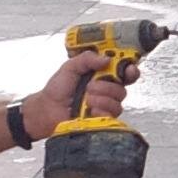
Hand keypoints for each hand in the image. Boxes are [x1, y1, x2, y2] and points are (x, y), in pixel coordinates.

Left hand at [19, 51, 135, 138]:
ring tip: (86, 98)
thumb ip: (86, 59)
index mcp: (101, 75)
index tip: (128, 68)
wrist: (47, 110)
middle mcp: (106, 90)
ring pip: (118, 101)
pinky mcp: (102, 119)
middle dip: (107, 85)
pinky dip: (100, 110)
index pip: (124, 71)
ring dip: (101, 98)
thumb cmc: (56, 90)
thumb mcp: (69, 67)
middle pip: (123, 87)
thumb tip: (105, 58)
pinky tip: (89, 109)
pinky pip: (112, 114)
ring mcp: (105, 105)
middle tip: (91, 85)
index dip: (130, 69)